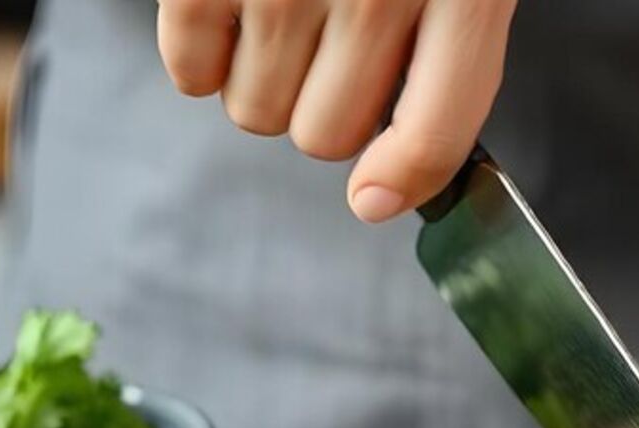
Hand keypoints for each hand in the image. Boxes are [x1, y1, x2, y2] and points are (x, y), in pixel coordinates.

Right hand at [155, 0, 516, 221]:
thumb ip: (448, 50)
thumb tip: (385, 188)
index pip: (436, 128)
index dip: (403, 179)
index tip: (373, 197)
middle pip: (329, 135)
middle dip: (325, 107)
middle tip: (328, 46)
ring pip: (258, 113)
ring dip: (265, 82)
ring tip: (282, 11)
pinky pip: (189, 69)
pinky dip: (200, 57)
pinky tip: (229, 7)